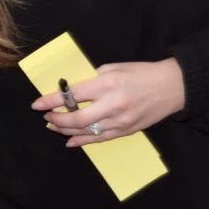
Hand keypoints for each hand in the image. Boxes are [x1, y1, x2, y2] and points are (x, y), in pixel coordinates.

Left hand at [31, 59, 184, 146]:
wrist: (172, 87)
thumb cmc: (141, 73)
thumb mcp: (113, 68)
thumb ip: (92, 79)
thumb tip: (70, 90)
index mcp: (107, 84)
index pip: (72, 95)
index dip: (51, 100)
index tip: (36, 104)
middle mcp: (113, 105)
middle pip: (77, 118)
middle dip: (57, 119)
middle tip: (46, 116)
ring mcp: (121, 121)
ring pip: (87, 131)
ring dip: (66, 130)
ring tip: (53, 126)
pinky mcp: (127, 131)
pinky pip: (100, 139)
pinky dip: (83, 141)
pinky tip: (70, 140)